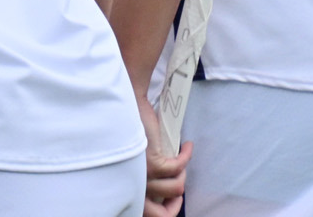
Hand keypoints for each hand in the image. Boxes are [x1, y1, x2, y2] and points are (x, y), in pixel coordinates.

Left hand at [137, 96, 190, 216]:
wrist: (125, 106)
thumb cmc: (129, 131)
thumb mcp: (135, 161)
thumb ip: (145, 177)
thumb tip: (164, 188)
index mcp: (127, 187)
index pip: (148, 213)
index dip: (166, 209)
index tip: (173, 198)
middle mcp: (132, 185)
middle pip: (161, 214)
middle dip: (175, 203)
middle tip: (179, 188)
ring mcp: (142, 175)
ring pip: (176, 189)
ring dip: (183, 175)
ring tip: (180, 160)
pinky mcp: (152, 163)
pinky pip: (179, 167)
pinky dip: (186, 156)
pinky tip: (187, 147)